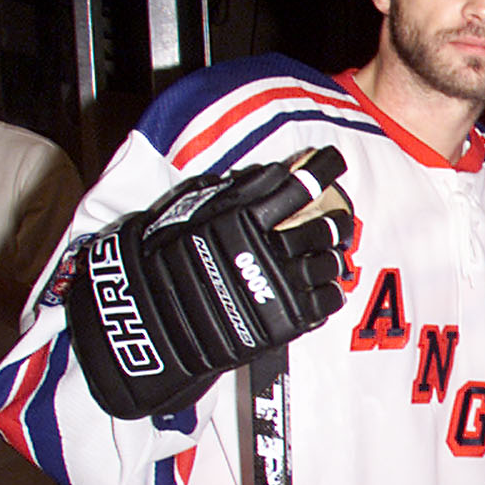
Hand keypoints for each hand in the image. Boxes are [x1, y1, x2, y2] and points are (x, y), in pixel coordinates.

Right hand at [64, 148, 352, 417]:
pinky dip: (330, 291)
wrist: (148, 321)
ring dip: (330, 257)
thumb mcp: (188, 213)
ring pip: (328, 263)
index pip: (297, 186)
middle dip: (334, 220)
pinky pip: (326, 302)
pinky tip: (323, 286)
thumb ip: (232, 192)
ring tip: (324, 256)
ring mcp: (279, 287)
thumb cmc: (161, 261)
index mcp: (243, 217)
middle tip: (335, 219)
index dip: (322, 169)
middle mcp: (266, 249)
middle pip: (321, 227)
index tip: (332, 162)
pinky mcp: (285, 320)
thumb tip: (271, 175)